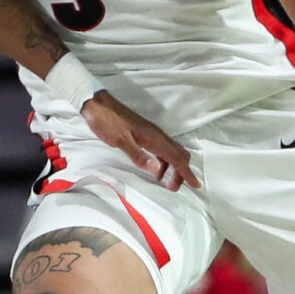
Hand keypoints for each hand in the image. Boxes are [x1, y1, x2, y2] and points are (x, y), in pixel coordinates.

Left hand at [80, 91, 198, 191]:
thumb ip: (139, 156)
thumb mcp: (121, 141)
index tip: (195, 184)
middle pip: (179, 155)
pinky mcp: (146, 134)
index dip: (187, 172)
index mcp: (154, 138)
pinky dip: (164, 162)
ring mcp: (153, 134)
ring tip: (166, 183)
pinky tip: (156, 170)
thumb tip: (157, 171)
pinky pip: (162, 150)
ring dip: (174, 168)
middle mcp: (157, 135)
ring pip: (172, 152)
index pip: (176, 158)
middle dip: (182, 172)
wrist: (98, 105)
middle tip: (174, 188)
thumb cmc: (108, 122)